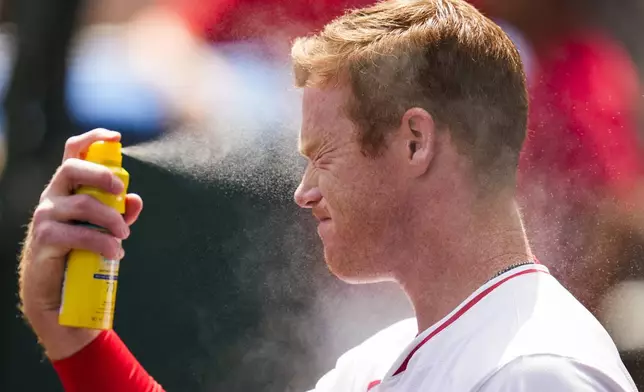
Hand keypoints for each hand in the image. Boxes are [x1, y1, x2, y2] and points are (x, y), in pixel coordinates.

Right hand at [19, 129, 143, 359]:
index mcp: (68, 189)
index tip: (116, 137)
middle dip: (102, 176)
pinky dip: (102, 242)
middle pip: (72, 169)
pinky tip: (115, 252)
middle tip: (121, 191)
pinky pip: (77, 234)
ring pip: (82, 205)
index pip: (73, 152)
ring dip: (111, 219)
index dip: (93, 139)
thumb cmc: (81, 254)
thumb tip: (136, 199)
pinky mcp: (44, 240)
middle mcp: (53, 197)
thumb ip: (120, 213)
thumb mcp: (106, 230)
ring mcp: (45, 217)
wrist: (58, 295)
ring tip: (124, 238)